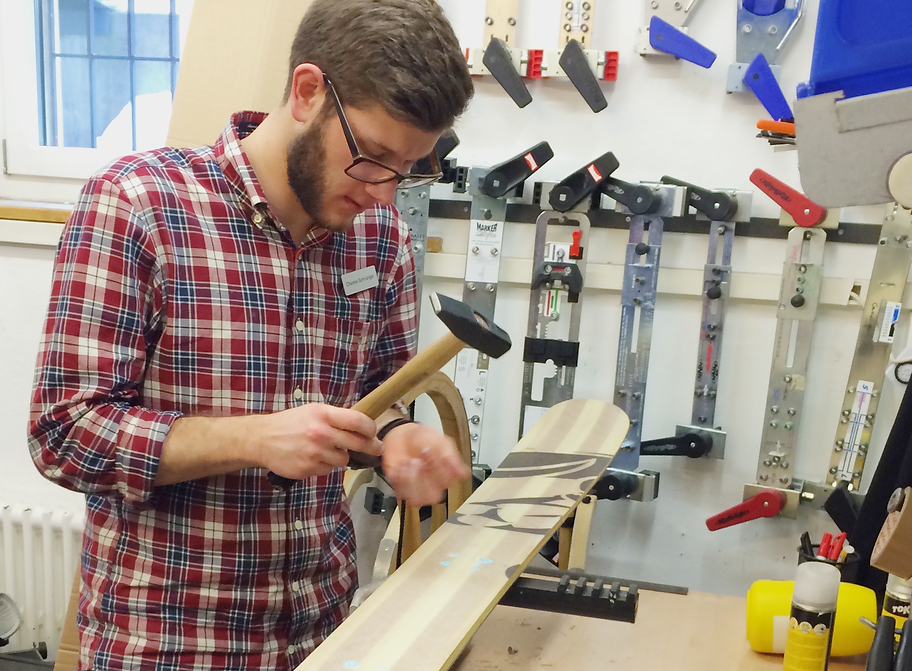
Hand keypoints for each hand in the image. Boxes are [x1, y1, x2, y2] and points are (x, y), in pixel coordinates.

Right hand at [258, 404, 381, 478]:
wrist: (263, 439)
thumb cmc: (291, 423)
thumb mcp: (314, 411)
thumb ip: (336, 418)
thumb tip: (363, 427)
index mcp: (324, 415)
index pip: (359, 422)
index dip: (371, 429)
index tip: (374, 432)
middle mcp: (322, 434)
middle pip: (359, 443)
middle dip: (371, 446)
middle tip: (376, 448)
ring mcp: (315, 453)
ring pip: (344, 459)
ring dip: (340, 456)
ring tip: (327, 449)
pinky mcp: (309, 468)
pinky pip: (328, 470)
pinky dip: (325, 465)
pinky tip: (313, 458)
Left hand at [381, 423, 470, 505]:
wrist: (403, 436)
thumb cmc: (423, 438)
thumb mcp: (441, 441)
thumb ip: (451, 457)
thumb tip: (464, 472)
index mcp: (447, 474)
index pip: (447, 482)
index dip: (437, 468)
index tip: (431, 451)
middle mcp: (434, 484)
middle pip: (433, 497)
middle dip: (423, 478)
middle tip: (419, 460)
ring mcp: (418, 488)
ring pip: (418, 500)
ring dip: (410, 479)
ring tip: (409, 462)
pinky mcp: (403, 488)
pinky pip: (402, 493)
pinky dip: (400, 478)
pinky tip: (401, 465)